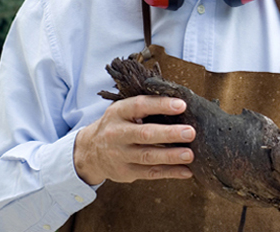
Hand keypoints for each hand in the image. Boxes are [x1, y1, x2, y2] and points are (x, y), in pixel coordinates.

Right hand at [74, 95, 195, 184]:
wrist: (89, 151)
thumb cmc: (118, 125)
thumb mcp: (124, 110)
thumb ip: (147, 107)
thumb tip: (183, 105)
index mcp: (118, 112)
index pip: (140, 106)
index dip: (161, 105)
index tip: (182, 105)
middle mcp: (117, 133)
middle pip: (145, 134)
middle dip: (169, 134)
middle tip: (190, 132)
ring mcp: (120, 155)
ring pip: (148, 156)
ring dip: (171, 156)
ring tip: (190, 155)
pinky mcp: (125, 172)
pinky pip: (150, 173)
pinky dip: (170, 172)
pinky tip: (186, 171)